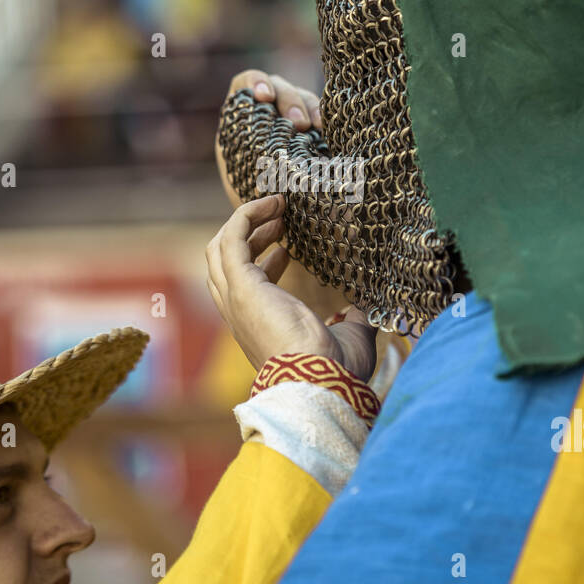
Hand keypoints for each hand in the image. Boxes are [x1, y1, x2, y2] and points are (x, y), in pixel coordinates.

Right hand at [206, 194, 376, 380]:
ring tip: (276, 207)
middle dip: (252, 238)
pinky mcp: (241, 283)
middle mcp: (241, 314)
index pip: (250, 290)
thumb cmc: (334, 369)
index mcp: (260, 329)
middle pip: (226, 265)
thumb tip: (362, 310)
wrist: (318, 379)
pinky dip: (248, 216)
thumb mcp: (350, 338)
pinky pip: (233, 238)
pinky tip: (273, 204)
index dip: (267, 266)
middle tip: (281, 221)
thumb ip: (352, 321)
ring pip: (220, 249)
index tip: (288, 250)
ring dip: (247, 223)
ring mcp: (237, 298)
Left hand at [215, 70, 321, 207]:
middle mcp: (264, 111)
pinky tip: (325, 131)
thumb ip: (249, 170)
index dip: (256, 83)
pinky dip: (322, 118)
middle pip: (278, 87)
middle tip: (300, 125)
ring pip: (301, 96)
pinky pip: (318, 113)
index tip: (264, 98)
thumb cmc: (252, 201)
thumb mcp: (243, 185)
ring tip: (316, 127)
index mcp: (239, 119)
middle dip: (290, 101)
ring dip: (309, 108)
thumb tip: (262, 177)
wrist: (273, 217)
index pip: (245, 84)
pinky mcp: (311, 128)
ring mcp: (289, 117)